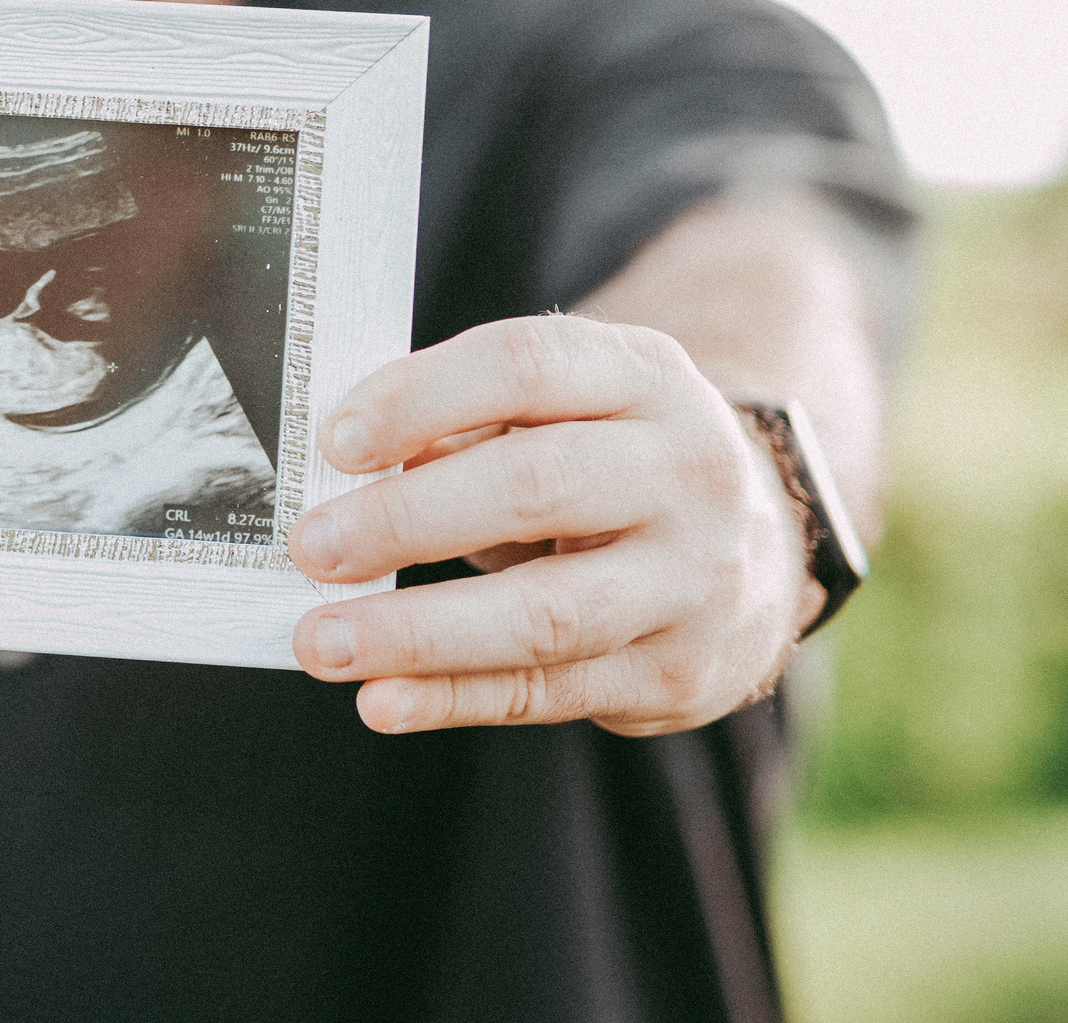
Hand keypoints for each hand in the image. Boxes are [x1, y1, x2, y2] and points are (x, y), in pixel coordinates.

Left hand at [286, 315, 822, 736]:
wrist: (755, 552)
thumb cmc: (608, 464)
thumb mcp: (564, 410)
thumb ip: (462, 426)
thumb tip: (335, 472)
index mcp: (644, 376)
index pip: (526, 367)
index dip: (423, 399)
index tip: (336, 442)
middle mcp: (686, 471)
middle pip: (536, 487)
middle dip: (408, 520)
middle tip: (311, 548)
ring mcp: (694, 579)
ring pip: (545, 612)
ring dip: (418, 632)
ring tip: (321, 641)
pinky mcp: (678, 672)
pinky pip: (550, 691)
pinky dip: (455, 698)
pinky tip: (380, 700)